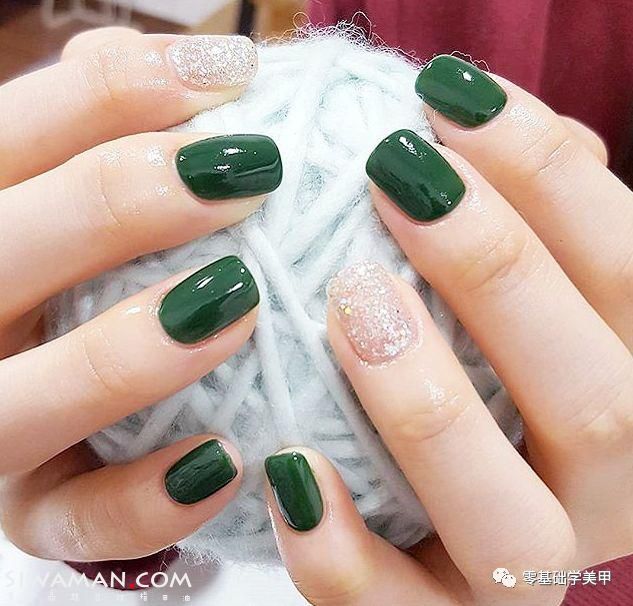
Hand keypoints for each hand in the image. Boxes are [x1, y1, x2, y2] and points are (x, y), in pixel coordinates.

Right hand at [0, 27, 281, 560]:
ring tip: (238, 302)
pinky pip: (77, 522)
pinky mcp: (34, 511)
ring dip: (123, 356)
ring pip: (18, 403)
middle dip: (117, 201)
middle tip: (247, 172)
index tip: (232, 77)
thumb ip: (111, 131)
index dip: (113, 94)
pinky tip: (226, 460)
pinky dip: (146, 501)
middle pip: (2, 249)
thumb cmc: (82, 273)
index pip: (8, 138)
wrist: (56, 402)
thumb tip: (214, 67)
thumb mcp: (78, 197)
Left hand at [264, 56, 632, 604]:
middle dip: (501, 274)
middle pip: (600, 400)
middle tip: (397, 175)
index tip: (446, 99)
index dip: (547, 176)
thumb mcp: (517, 294)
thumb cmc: (484, 372)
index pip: (629, 273)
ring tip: (351, 302)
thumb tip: (461, 119)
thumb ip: (515, 220)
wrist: (447, 519)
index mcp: (631, 392)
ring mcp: (520, 572)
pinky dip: (338, 552)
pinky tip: (285, 471)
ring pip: (508, 522)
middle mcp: (603, 493)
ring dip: (430, 410)